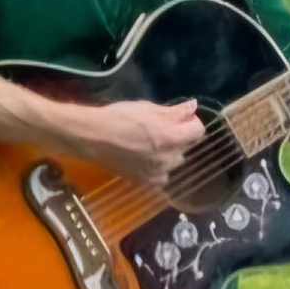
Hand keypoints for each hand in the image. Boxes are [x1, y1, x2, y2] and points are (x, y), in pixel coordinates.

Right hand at [68, 97, 206, 190]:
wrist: (91, 137)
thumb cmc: (118, 117)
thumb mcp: (146, 108)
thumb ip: (173, 111)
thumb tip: (194, 106)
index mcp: (171, 137)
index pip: (198, 130)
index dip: (190, 121)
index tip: (178, 117)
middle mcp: (169, 157)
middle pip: (186, 146)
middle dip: (178, 136)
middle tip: (158, 128)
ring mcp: (159, 172)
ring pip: (174, 161)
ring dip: (168, 153)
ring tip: (148, 145)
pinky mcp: (146, 182)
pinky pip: (162, 175)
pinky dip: (157, 168)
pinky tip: (143, 159)